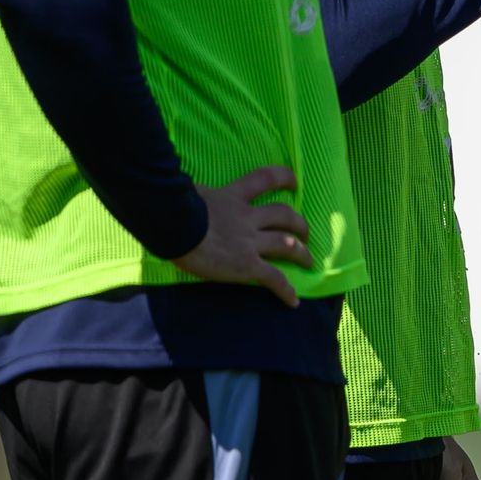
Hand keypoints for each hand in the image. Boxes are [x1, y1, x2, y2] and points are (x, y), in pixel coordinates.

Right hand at [171, 165, 307, 302]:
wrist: (173, 224)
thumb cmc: (171, 206)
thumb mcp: (189, 191)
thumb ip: (198, 195)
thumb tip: (187, 194)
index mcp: (232, 196)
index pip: (264, 179)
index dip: (283, 178)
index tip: (294, 181)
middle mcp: (247, 217)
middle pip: (283, 215)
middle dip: (298, 223)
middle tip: (304, 232)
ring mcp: (250, 242)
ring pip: (286, 244)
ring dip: (301, 253)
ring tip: (308, 261)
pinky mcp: (247, 265)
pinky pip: (273, 279)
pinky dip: (286, 290)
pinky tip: (293, 302)